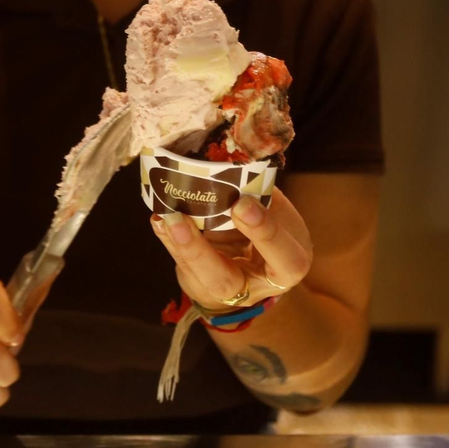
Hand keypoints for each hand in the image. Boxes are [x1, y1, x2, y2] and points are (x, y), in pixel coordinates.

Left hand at [150, 188, 312, 312]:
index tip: (242, 204)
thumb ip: (262, 195)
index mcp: (289, 264)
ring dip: (175, 241)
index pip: (286, 260)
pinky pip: (181, 263)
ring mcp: (222, 290)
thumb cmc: (275, 231)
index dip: (265, 233)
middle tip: (177, 218)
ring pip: (193, 274)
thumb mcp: (281, 214)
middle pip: (222, 280)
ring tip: (162, 215)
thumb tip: (238, 158)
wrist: (259, 263)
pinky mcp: (199, 283)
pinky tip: (159, 218)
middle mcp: (254, 284)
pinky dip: (168, 238)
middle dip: (197, 250)